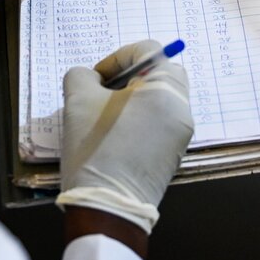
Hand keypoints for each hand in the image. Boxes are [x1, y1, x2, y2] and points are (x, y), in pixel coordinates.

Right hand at [57, 40, 193, 234]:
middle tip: (103, 93)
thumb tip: (92, 79)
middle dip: (131, 77)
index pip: (149, 51)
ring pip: (162, 101)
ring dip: (135, 100)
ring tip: (105, 117)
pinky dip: (141, 120)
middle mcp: (182, 110)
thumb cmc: (95, 150)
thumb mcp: (77, 101)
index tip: (97, 78)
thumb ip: (82, 76)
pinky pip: (161, 124)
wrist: (108, 207)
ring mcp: (182, 135)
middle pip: (162, 74)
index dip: (117, 57)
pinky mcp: (175, 155)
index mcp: (166, 90)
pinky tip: (115, 137)